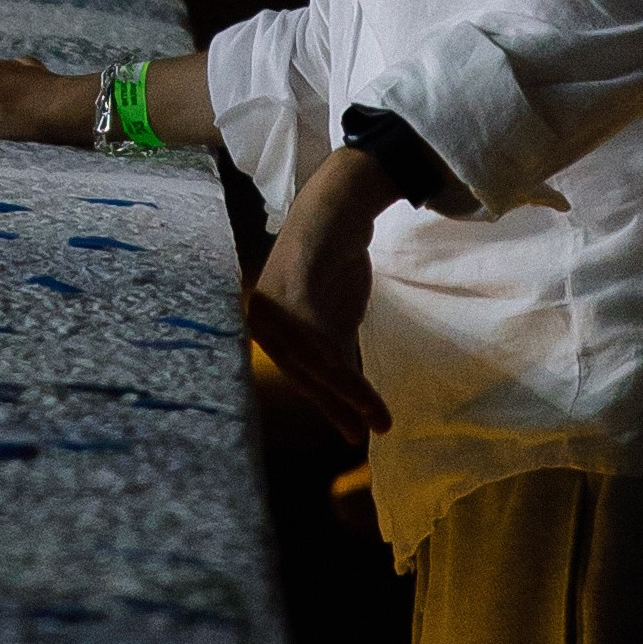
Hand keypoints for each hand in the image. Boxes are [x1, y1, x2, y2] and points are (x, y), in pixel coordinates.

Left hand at [247, 148, 394, 442]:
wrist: (337, 209)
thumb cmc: (332, 263)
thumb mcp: (332, 317)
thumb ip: (334, 353)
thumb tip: (350, 402)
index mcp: (265, 326)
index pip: (298, 375)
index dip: (327, 406)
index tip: (353, 432)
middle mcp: (263, 318)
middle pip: (304, 374)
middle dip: (337, 408)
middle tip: (366, 434)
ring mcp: (277, 304)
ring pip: (315, 364)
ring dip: (349, 396)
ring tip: (379, 419)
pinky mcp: (297, 291)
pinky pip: (323, 344)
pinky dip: (346, 373)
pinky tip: (365, 393)